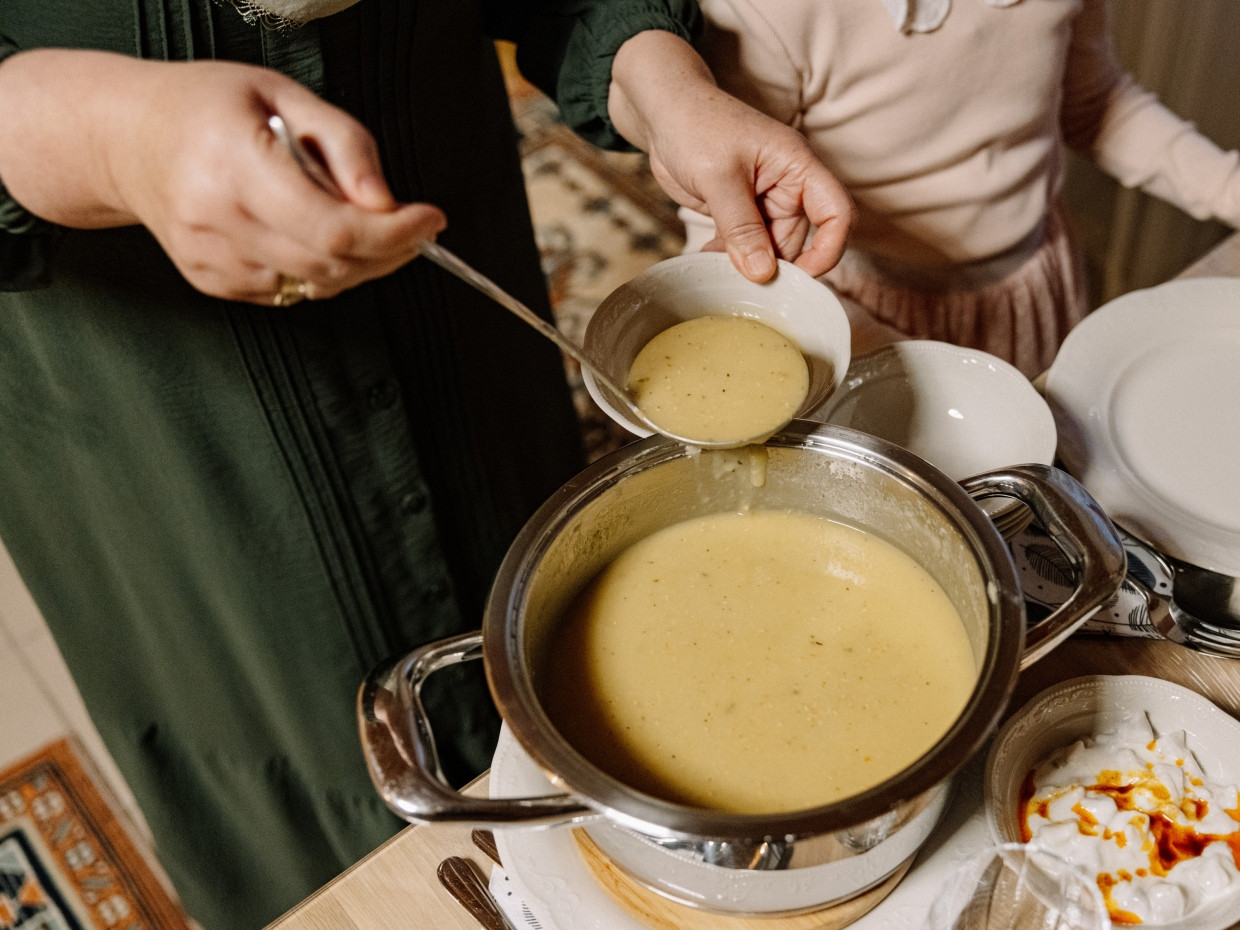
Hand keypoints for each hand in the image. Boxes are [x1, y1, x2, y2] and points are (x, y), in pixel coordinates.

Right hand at [0, 50, 443, 303]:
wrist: (126, 140)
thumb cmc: (206, 107)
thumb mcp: (284, 95)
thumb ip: (345, 144)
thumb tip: (387, 202)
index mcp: (235, 165)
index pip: (334, 229)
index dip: (395, 234)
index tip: (430, 218)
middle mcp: (218, 220)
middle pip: (333, 266)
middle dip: (389, 250)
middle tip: (409, 222)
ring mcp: (213, 260)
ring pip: (318, 286)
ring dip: (357, 262)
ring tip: (348, 215)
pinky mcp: (213, 284)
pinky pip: (291, 290)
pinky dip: (318, 269)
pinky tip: (304, 230)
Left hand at [608, 31, 853, 282]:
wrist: (664, 114)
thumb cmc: (695, 125)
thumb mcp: (718, 177)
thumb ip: (741, 227)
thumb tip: (763, 273)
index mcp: (797, 166)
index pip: (837, 213)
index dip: (829, 249)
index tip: (801, 276)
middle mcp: (788, 186)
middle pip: (799, 241)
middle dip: (773, 264)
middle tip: (740, 279)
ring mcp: (765, 201)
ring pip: (770, 249)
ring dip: (747, 265)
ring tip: (716, 264)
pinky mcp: (742, 212)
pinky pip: (746, 246)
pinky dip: (730, 258)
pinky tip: (707, 257)